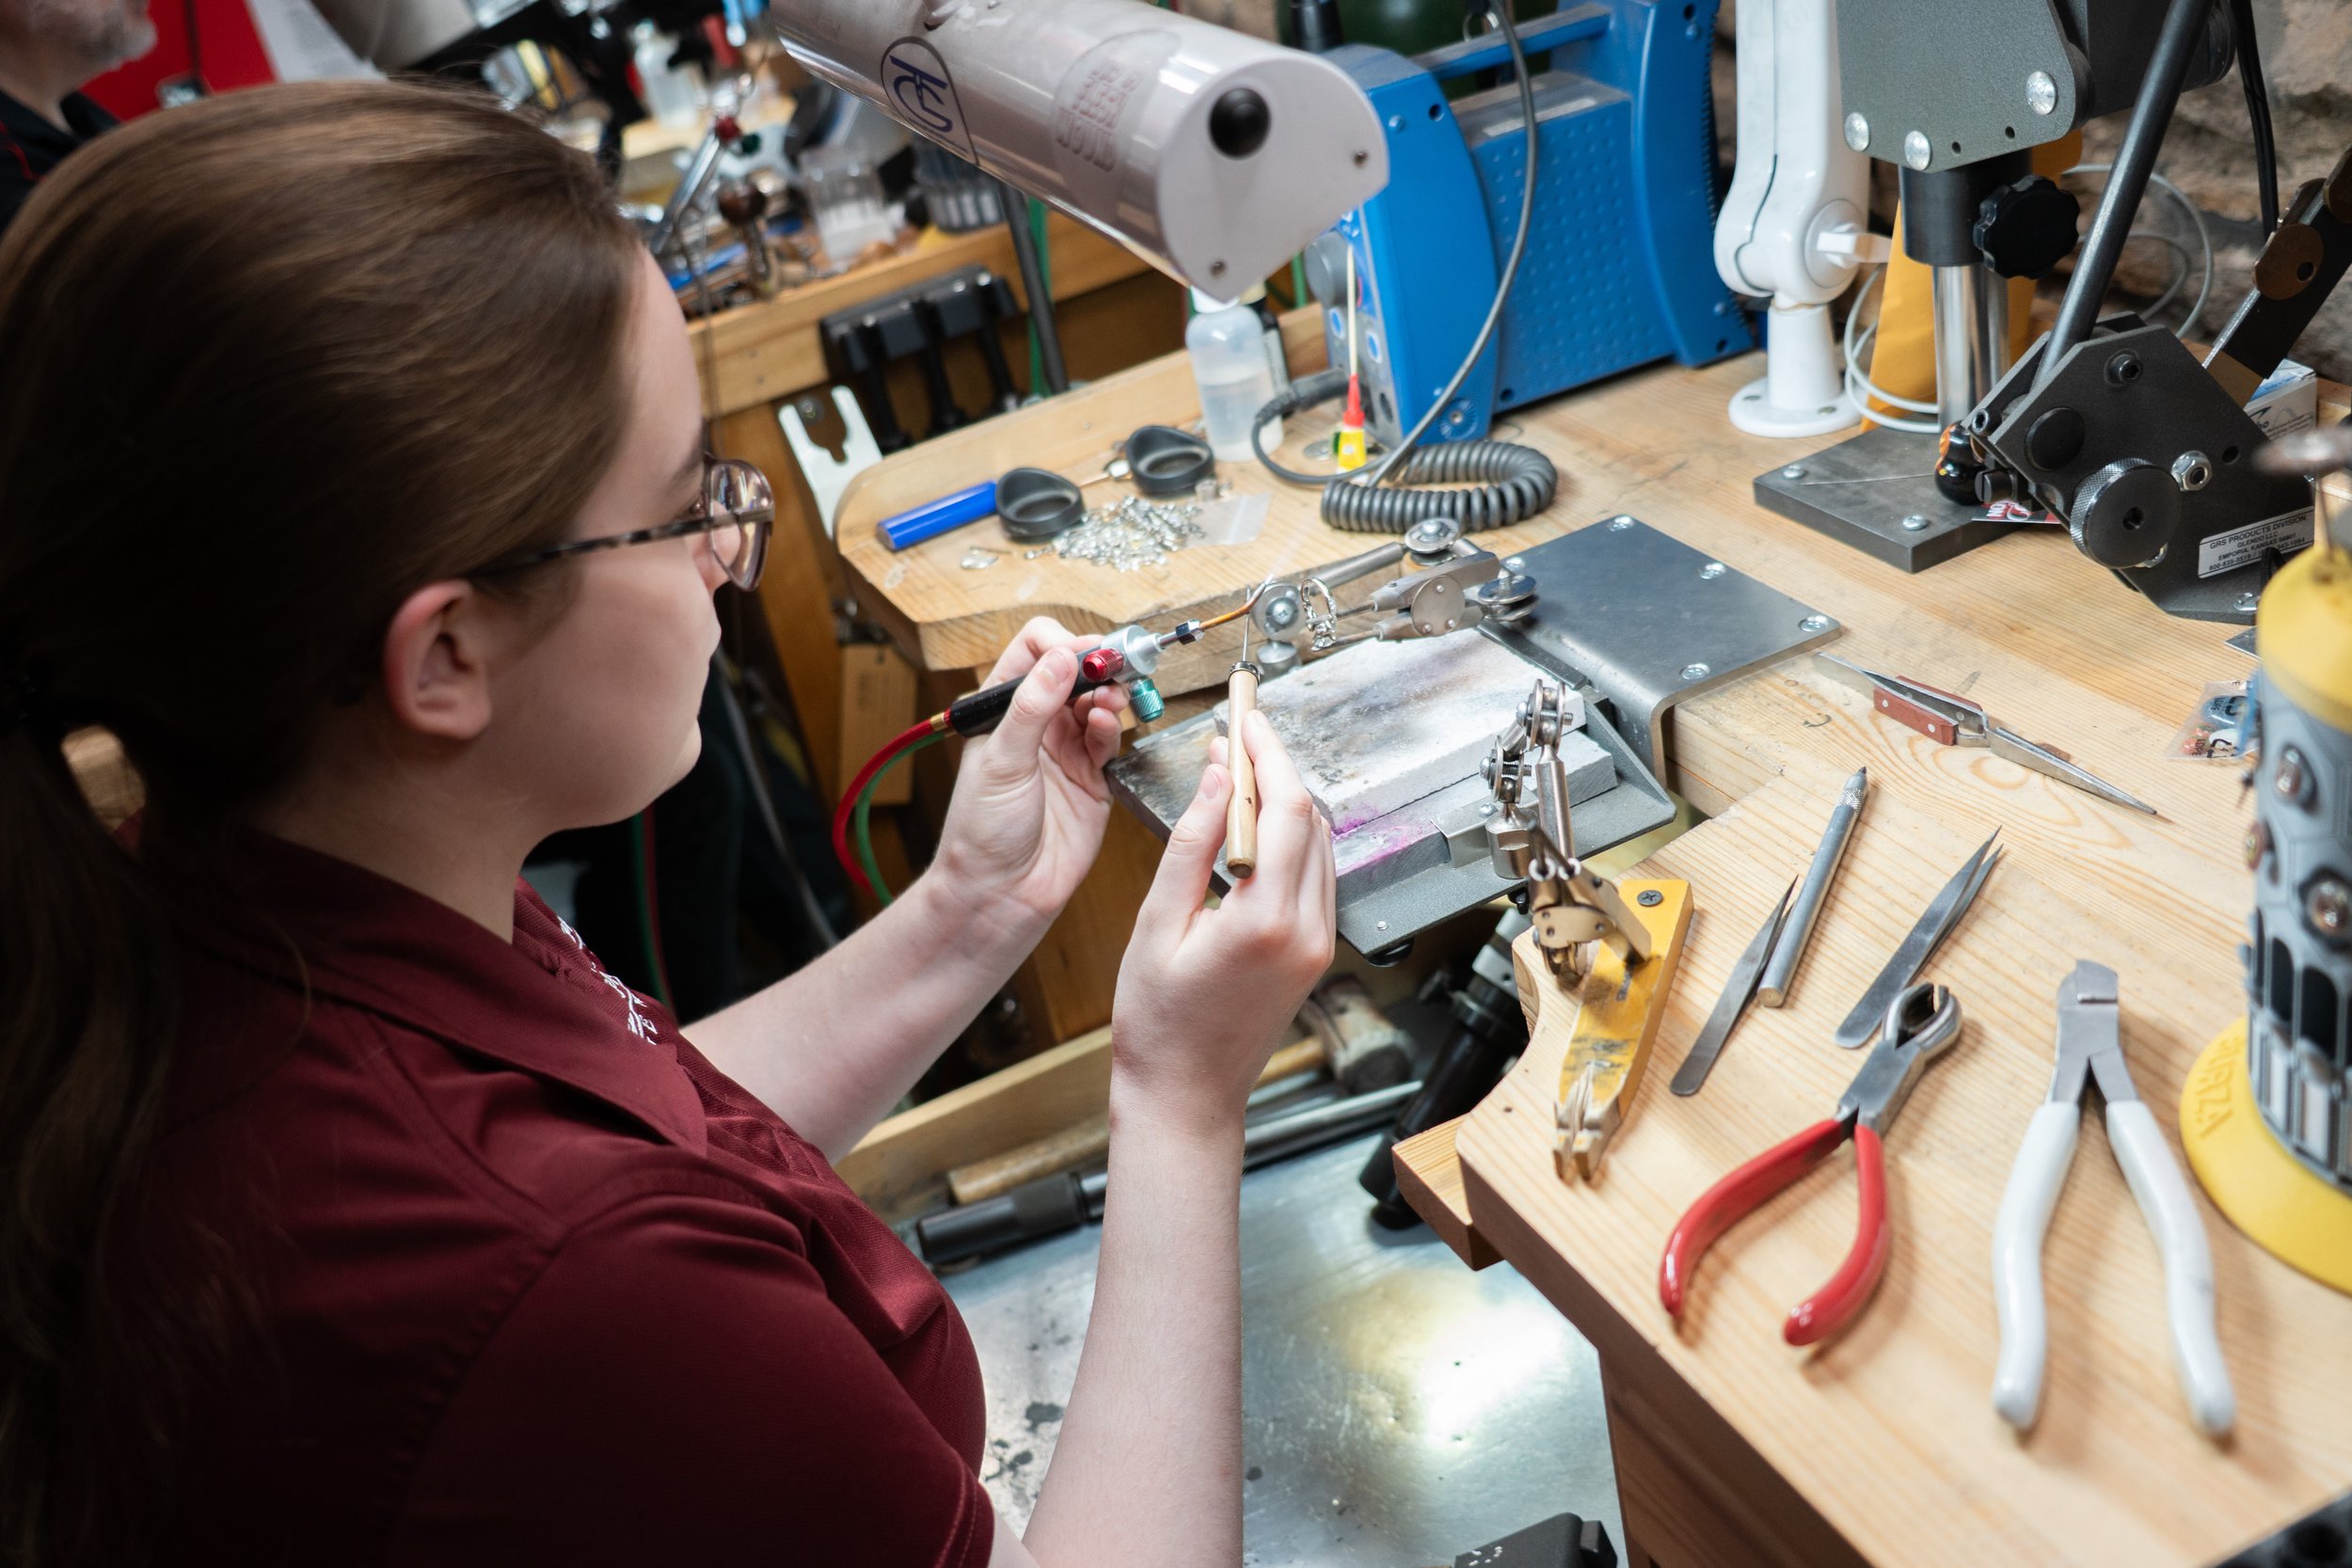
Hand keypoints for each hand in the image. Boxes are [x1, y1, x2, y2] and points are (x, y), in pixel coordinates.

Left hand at [930, 618, 1127, 929]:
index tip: (1082, 653)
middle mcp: (1035, 724)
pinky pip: (1111, 738)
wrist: (1002, 892)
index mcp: (1001, 710)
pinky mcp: (1093, 777)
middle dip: (1096, 664)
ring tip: (1109, 703)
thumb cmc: (982, 831)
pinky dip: (1114, 726)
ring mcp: (1066, 749)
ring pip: (1098, 701)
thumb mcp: (1001, 761)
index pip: (1033, 651)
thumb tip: (1059, 657)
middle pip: (1074, 671)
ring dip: (1109, 693)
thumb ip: (1031, 707)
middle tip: (1114, 668)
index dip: (1061, 645)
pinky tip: (1108, 726)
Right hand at [1109, 710, 1336, 1135]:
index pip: (1287, 809)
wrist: (1185, 1097)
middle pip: (1311, 819)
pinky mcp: (1315, 953)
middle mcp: (1308, 930)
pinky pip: (1315, 875)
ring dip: (1286, 799)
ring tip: (1241, 767)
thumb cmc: (1160, 1025)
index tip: (1247, 715)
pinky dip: (1291, 836)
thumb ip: (1192, 844)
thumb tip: (1219, 778)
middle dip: (1278, 766)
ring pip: (1320, 843)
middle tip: (1241, 728)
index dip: (1268, 752)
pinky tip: (1255, 822)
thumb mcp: (1158, 924)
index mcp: (1267, 921)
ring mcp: (1319, 944)